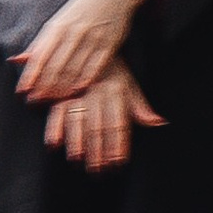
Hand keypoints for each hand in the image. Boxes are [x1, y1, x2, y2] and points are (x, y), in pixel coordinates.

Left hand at [17, 0, 145, 103]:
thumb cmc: (82, 9)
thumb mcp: (59, 21)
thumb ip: (40, 43)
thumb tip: (16, 60)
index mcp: (58, 26)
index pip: (41, 55)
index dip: (31, 75)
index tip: (23, 91)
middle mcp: (73, 33)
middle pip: (56, 66)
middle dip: (44, 85)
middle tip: (36, 101)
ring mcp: (92, 39)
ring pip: (74, 69)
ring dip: (62, 87)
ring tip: (53, 101)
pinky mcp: (109, 45)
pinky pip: (95, 67)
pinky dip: (85, 80)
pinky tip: (77, 91)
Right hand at [43, 60, 165, 173]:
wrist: (88, 43)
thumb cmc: (112, 71)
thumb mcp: (129, 85)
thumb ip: (141, 108)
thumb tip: (159, 123)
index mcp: (116, 90)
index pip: (118, 122)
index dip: (118, 144)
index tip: (118, 163)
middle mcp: (96, 91)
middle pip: (96, 125)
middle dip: (97, 149)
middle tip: (98, 169)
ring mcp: (76, 91)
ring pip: (76, 119)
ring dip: (76, 140)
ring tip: (78, 159)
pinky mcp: (59, 91)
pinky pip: (55, 110)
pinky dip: (53, 127)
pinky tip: (54, 144)